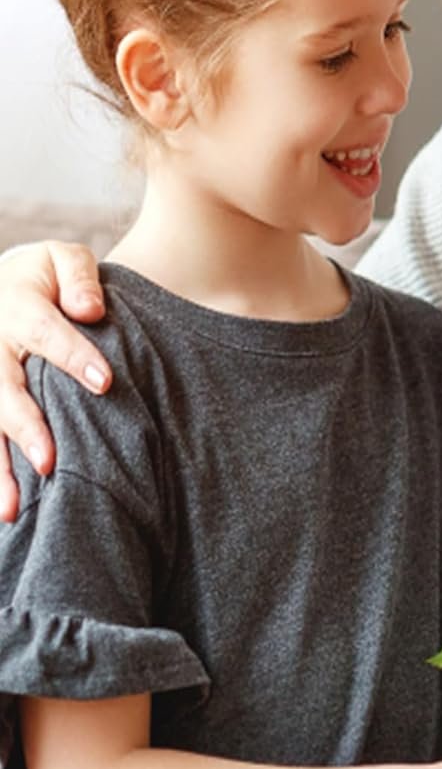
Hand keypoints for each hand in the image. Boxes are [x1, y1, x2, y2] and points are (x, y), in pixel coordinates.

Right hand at [0, 242, 109, 519]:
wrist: (4, 280)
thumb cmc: (46, 276)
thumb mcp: (63, 258)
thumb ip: (79, 278)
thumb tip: (92, 310)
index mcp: (16, 306)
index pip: (45, 333)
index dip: (73, 356)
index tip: (105, 382)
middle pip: (3, 390)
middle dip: (25, 427)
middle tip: (50, 462)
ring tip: (13, 509)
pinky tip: (3, 510)